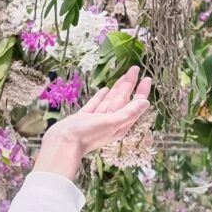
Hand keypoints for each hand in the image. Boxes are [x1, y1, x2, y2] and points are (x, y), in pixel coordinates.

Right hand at [34, 67, 152, 178]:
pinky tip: (104, 90)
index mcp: (119, 123)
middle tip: (134, 69)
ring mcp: (97, 118)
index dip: (141, 91)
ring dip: (117, 88)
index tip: (147, 78)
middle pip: (123, 99)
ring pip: (110, 100)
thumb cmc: (87, 134)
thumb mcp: (111, 123)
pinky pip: (96, 104)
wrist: (64, 142)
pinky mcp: (85, 117)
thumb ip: (128, 113)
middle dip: (129, 84)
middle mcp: (110, 121)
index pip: (134, 104)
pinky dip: (101, 96)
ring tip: (123, 77)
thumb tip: (146, 103)